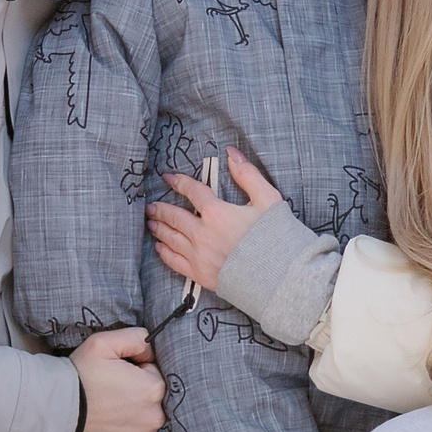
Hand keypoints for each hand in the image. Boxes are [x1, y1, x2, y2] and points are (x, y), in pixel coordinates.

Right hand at [69, 327, 165, 431]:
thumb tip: (150, 348)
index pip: (153, 377)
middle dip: (136, 399)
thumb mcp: (102, 344)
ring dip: (134, 423)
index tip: (115, 379)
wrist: (53, 417)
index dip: (134, 375)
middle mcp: (156, 416)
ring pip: (147, 428)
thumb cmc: (78, 378)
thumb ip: (135, 338)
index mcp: (153, 387)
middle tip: (110, 399)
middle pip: (153, 404)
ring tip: (108, 419)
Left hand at [149, 148, 288, 293]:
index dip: (179, 182)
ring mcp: (199, 256)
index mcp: (217, 213)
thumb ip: (247, 175)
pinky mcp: (200, 274)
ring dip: (159, 228)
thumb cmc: (276, 237)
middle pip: (174, 217)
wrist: (280, 277)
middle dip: (160, 209)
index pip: (192, 191)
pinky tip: (160, 247)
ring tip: (151, 223)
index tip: (168, 178)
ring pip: (170, 239)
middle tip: (151, 206)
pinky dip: (164, 253)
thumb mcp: (268, 199)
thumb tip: (231, 154)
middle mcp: (202, 234)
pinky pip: (174, 262)